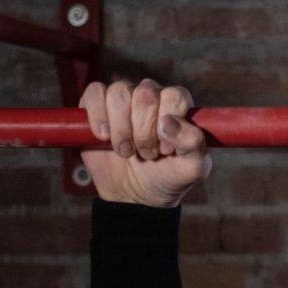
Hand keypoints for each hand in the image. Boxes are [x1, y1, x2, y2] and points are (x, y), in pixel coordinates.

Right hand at [78, 79, 210, 207]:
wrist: (135, 195)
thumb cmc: (167, 177)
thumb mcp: (192, 168)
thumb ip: (193, 143)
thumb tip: (169, 123)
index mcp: (176, 104)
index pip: (174, 95)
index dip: (166, 123)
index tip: (164, 150)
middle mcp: (151, 96)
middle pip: (145, 94)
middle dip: (143, 132)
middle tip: (145, 154)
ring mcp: (123, 99)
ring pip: (119, 92)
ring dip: (121, 128)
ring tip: (125, 151)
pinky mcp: (97, 104)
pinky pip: (95, 92)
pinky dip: (97, 116)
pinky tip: (103, 137)